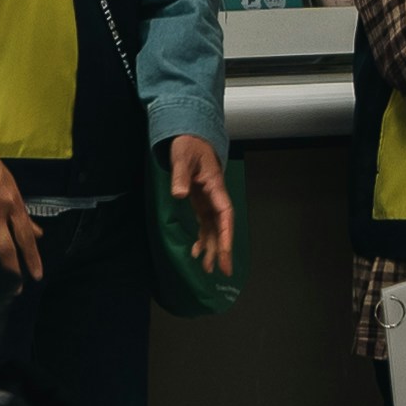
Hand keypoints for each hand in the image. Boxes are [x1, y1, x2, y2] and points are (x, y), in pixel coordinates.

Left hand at [162, 133, 235, 286]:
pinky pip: (205, 224)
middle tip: (222, 270)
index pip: (225, 214)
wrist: (189, 136)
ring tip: (207, 268)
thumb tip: (180, 194)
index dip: (226, 234)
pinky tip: (196, 252)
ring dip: (212, 247)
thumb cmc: (188, 144)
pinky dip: (202, 238)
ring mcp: (208, 200)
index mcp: (215, 186)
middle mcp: (215, 196)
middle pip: (222, 226)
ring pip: (214, 228)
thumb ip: (180, 175)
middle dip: (223, 248)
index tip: (225, 251)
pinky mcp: (200, 202)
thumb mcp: (182, 156)